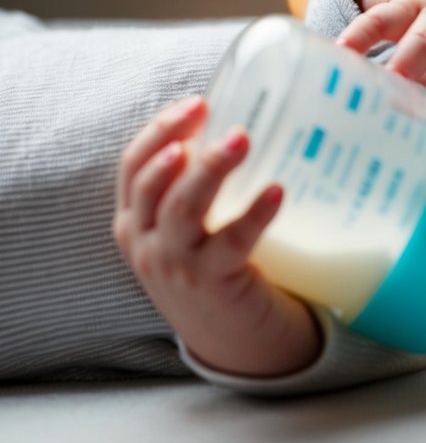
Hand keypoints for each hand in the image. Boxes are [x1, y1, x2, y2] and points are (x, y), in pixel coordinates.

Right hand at [112, 95, 321, 376]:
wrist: (236, 340)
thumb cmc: (220, 272)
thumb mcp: (192, 231)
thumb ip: (198, 189)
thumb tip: (241, 125)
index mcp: (135, 223)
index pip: (132, 165)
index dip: (160, 130)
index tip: (198, 102)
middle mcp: (146, 244)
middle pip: (151, 183)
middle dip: (179, 141)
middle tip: (219, 116)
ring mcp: (175, 266)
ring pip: (182, 209)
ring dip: (210, 170)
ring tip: (242, 141)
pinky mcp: (211, 284)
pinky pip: (232, 243)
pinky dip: (254, 214)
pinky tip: (276, 192)